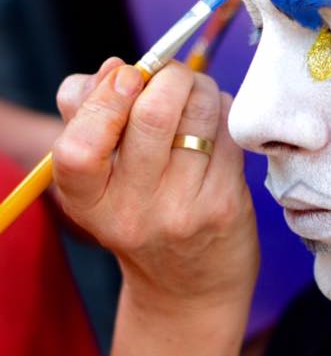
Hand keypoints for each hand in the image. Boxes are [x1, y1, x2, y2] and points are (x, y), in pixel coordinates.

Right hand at [54, 58, 258, 311]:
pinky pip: (228, 131)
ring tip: (196, 96)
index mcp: (86, 200)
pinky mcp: (224, 205)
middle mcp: (132, 211)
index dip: (104, 100)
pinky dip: (224, 112)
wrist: (188, 287)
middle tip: (172, 76)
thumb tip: (116, 68)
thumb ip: (89, 115)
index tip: (127, 78)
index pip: (78, 148)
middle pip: (152, 115)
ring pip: (199, 114)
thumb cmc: (138, 212)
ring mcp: (183, 210)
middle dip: (169, 76)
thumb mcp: (98, 178)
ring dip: (201, 88)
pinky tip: (215, 125)